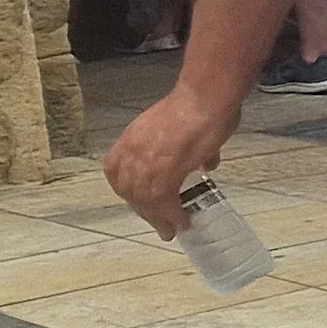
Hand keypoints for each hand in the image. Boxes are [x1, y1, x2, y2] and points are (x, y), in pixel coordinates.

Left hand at [103, 89, 237, 240]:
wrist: (205, 99)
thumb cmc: (198, 105)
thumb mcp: (180, 127)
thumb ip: (186, 147)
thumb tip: (204, 162)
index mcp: (129, 142)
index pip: (122, 177)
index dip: (135, 194)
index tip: (146, 204)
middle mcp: (129, 155)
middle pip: (131, 193)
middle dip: (146, 211)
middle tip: (160, 224)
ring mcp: (143, 166)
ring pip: (145, 203)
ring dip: (159, 218)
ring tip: (171, 228)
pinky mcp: (162, 176)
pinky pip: (163, 205)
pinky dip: (173, 216)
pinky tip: (182, 222)